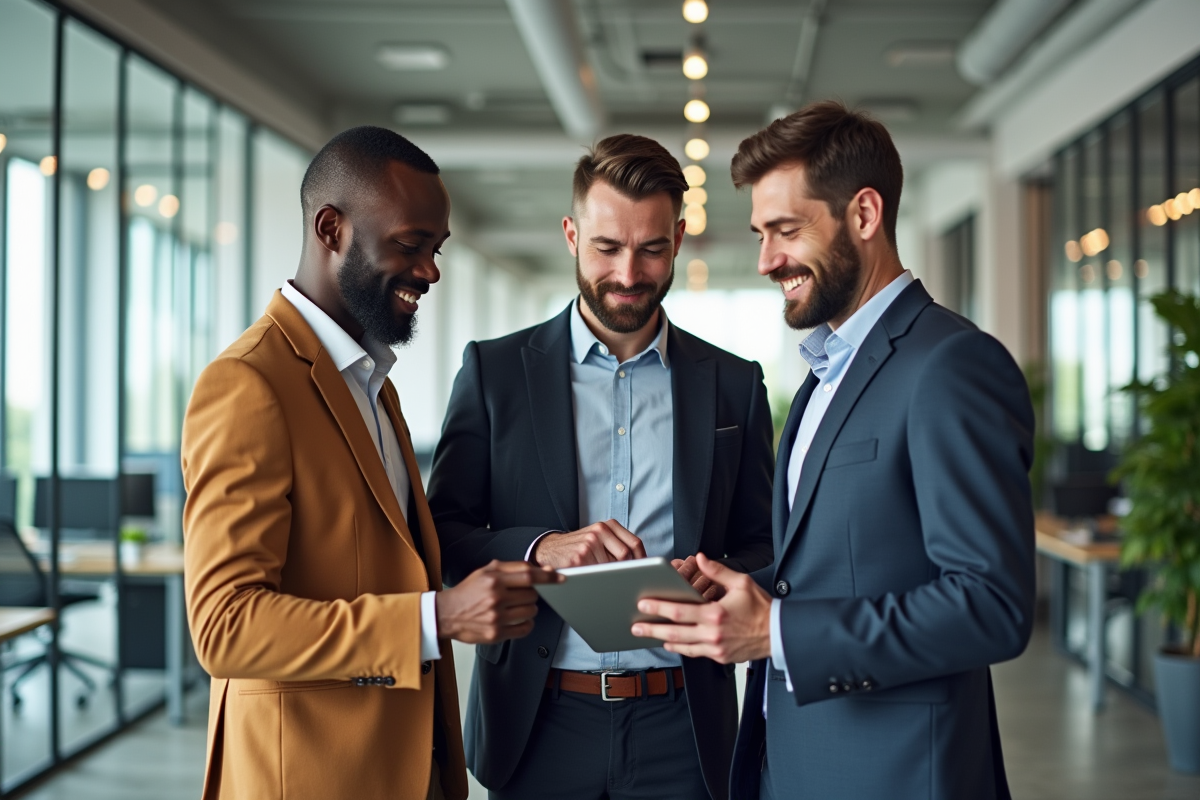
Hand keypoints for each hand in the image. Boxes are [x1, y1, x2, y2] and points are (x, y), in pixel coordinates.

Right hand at [436, 560, 560, 643]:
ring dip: (529, 608)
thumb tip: (542, 569)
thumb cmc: (468, 591)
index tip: (560, 578)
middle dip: (532, 594)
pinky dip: (527, 624)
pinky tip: (518, 619)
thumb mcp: (485, 572)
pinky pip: (525, 629)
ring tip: (516, 606)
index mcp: (493, 579)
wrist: (446, 614)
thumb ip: (512, 568)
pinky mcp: (496, 634)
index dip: (548, 577)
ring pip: (530, 611)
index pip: (529, 575)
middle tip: (522, 594)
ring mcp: (496, 618)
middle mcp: (495, 598)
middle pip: (532, 595)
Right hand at [531, 519, 645, 568]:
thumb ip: (617, 545)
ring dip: (609, 576)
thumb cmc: (579, 547)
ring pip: (612, 568)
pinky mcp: (578, 559)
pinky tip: (590, 578)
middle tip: (621, 577)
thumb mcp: (598, 538)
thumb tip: (643, 565)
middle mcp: (599, 531)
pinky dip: (597, 580)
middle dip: (626, 569)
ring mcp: (588, 544)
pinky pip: (597, 575)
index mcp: (607, 525)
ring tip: (599, 575)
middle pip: (626, 557)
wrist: (549, 549)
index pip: (635, 543)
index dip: (642, 560)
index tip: (644, 572)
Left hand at [631, 553, 771, 662]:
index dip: (658, 607)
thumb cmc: (761, 607)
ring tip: (647, 635)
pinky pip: (694, 653)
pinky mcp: (719, 657)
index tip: (643, 603)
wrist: (778, 633)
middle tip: (635, 625)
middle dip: (652, 628)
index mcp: (715, 613)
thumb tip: (699, 558)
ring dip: (662, 639)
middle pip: (674, 632)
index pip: (679, 611)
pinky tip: (670, 643)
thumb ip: (717, 571)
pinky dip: (679, 648)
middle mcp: (713, 633)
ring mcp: (715, 648)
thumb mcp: (741, 583)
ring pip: (681, 646)